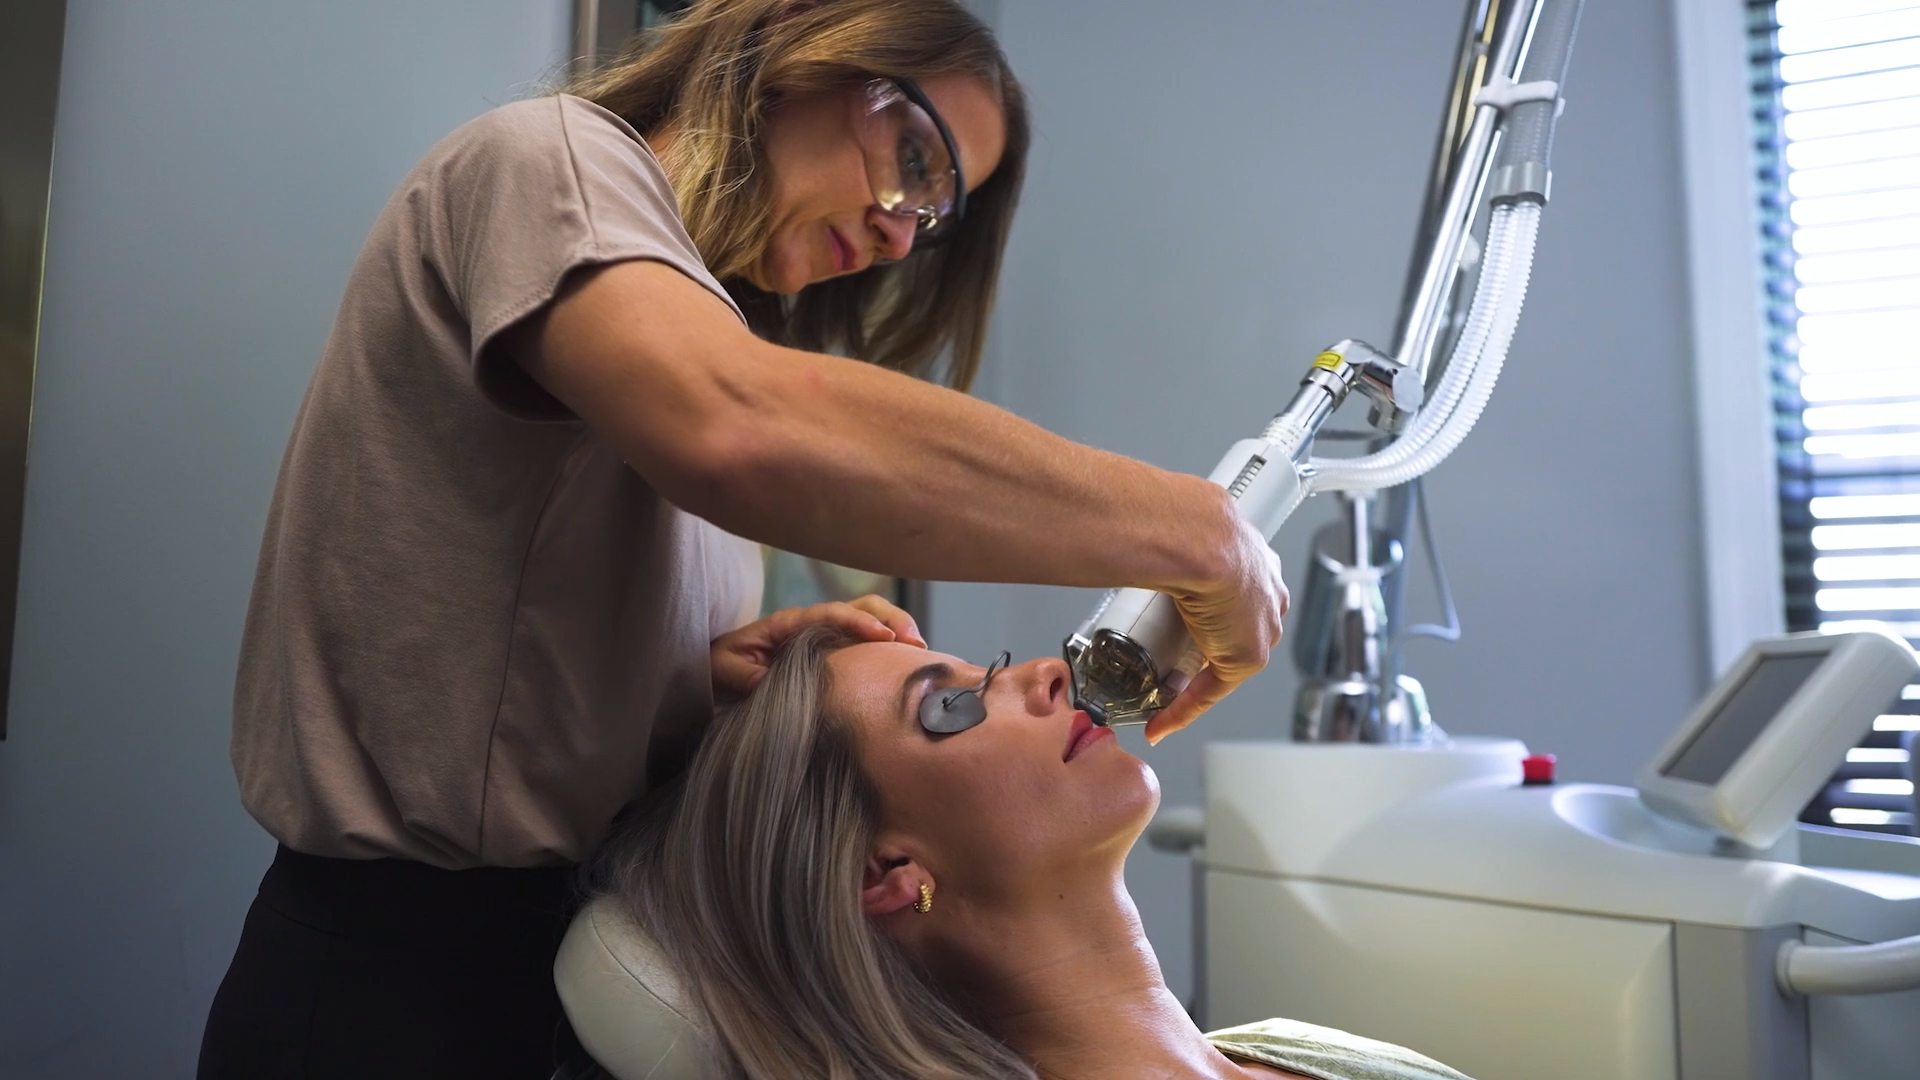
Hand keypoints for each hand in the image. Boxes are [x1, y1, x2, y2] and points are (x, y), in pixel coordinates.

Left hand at [711, 594, 925, 699]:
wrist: (718, 672)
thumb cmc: (722, 666)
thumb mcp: (724, 669)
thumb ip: (746, 674)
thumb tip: (774, 683)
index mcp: (791, 623)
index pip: (832, 613)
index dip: (860, 621)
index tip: (884, 638)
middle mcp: (816, 626)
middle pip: (863, 607)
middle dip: (893, 619)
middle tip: (915, 644)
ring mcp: (829, 640)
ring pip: (872, 623)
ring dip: (899, 632)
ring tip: (920, 654)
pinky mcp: (836, 657)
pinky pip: (868, 649)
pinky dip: (892, 653)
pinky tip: (908, 668)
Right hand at [1145, 517, 1288, 743]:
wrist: (1200, 537)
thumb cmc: (1183, 521)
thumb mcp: (1181, 522)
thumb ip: (1164, 528)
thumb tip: (1127, 518)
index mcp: (1254, 554)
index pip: (1237, 590)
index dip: (1209, 607)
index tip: (1186, 616)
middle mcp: (1266, 589)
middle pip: (1235, 627)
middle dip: (1204, 641)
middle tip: (1167, 650)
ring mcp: (1262, 624)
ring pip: (1225, 659)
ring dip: (1194, 674)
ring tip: (1158, 683)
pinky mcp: (1246, 656)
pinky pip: (1212, 691)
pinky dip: (1183, 709)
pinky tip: (1161, 722)